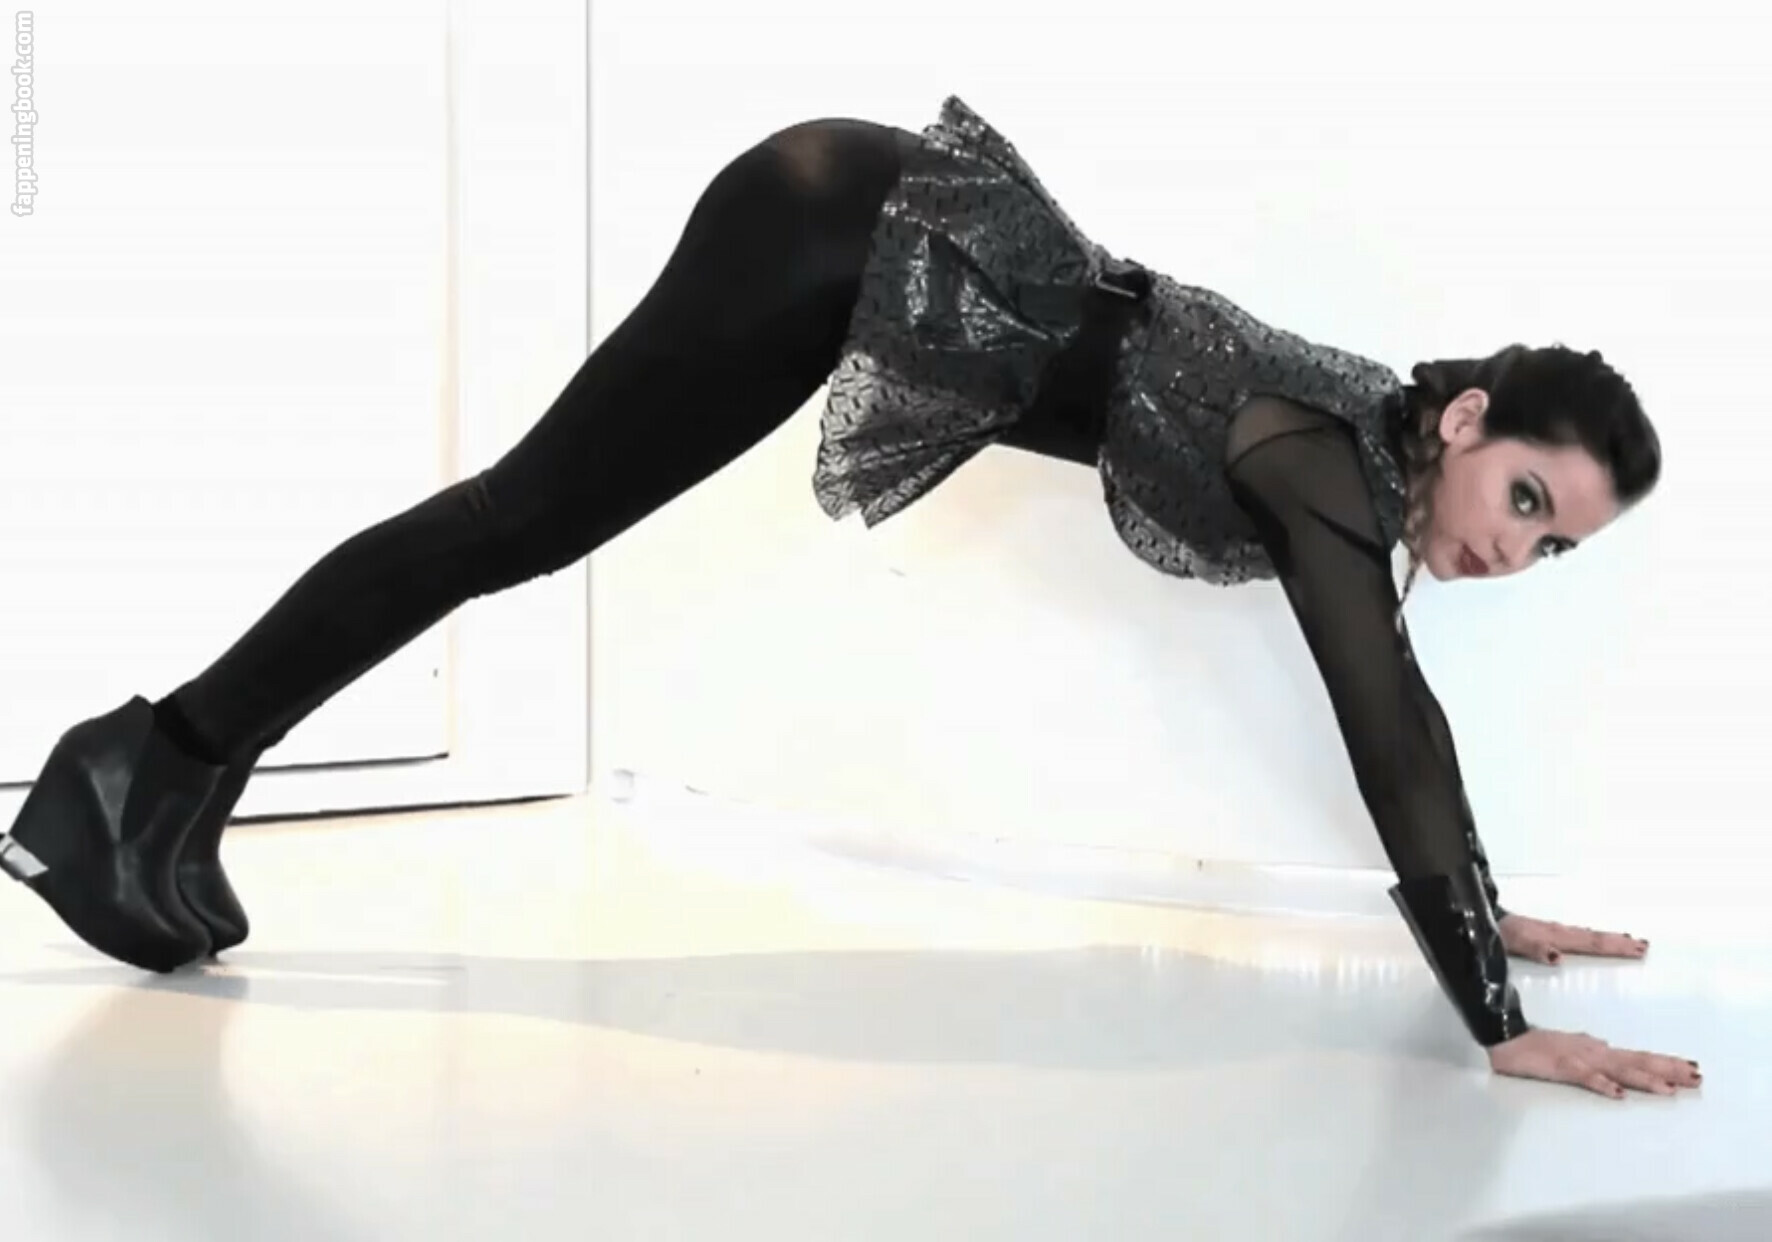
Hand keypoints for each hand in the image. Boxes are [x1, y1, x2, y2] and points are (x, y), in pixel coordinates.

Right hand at [1489, 1028, 1700, 1097]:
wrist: (1504, 1037)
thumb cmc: (1533, 1044)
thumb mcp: (1568, 1044)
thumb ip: (1588, 1045)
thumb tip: (1607, 1045)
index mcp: (1597, 1049)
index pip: (1638, 1056)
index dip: (1665, 1062)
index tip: (1690, 1066)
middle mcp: (1595, 1052)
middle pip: (1637, 1061)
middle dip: (1668, 1070)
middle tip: (1696, 1076)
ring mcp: (1579, 1058)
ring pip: (1619, 1070)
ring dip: (1646, 1079)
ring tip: (1671, 1088)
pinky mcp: (1562, 1066)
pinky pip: (1585, 1078)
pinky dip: (1603, 1084)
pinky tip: (1618, 1093)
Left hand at [1497, 913, 1647, 964]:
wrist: (1480, 920)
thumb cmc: (1497, 932)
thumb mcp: (1513, 941)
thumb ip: (1535, 947)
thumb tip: (1558, 957)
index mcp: (1553, 936)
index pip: (1590, 942)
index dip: (1614, 947)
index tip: (1638, 949)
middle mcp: (1557, 933)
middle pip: (1594, 938)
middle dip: (1619, 942)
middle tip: (1644, 946)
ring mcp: (1553, 933)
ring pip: (1588, 936)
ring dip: (1610, 940)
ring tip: (1631, 942)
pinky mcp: (1546, 935)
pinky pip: (1577, 937)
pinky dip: (1592, 939)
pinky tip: (1596, 943)